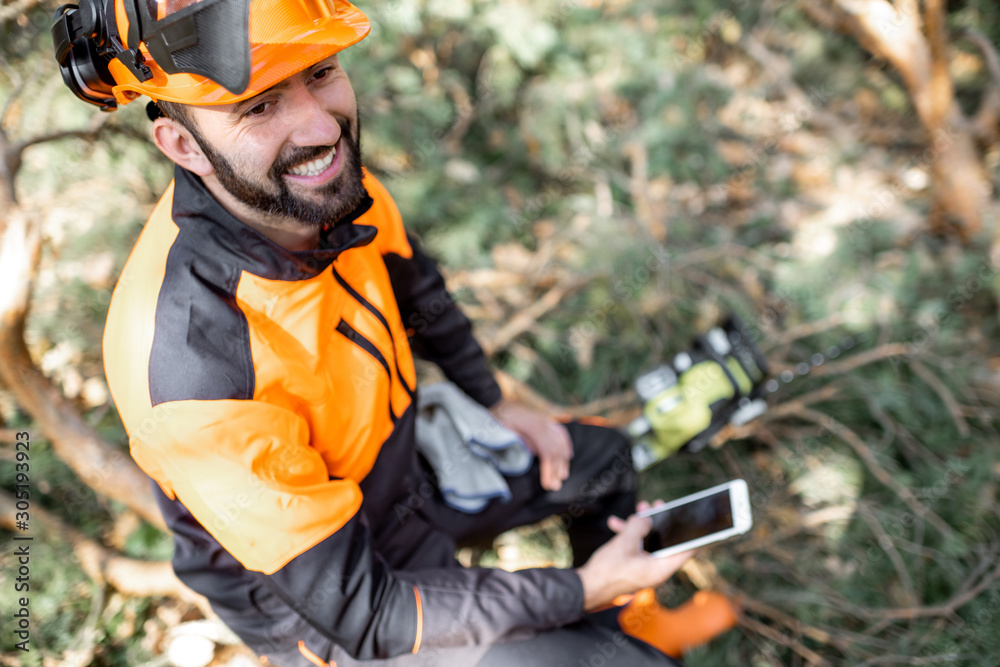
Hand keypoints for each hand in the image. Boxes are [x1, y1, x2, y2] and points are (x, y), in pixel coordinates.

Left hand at [490, 398, 572, 490]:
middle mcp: (544, 422)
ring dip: (563, 460)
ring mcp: (545, 420)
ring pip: (560, 442)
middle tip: (554, 486)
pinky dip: (566, 444)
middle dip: (556, 470)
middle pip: (556, 449)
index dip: (549, 471)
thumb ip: (518, 442)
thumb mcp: (503, 430)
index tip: (548, 485)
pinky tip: (568, 455)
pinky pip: (560, 432)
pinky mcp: (544, 419)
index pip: (547, 452)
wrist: (495, 400)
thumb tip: (532, 453)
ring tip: (562, 476)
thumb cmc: (496, 417)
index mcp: (534, 426)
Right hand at [577, 501, 693, 610]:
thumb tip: (647, 519)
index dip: (693, 535)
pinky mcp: (633, 568)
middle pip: (665, 542)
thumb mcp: (625, 541)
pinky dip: (629, 537)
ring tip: (636, 510)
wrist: (586, 588)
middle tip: (657, 506)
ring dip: (641, 526)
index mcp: (660, 568)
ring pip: (649, 543)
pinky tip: (616, 525)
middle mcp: (655, 571)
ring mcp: (644, 570)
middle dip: (659, 522)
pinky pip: (637, 549)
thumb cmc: (607, 570)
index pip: (685, 551)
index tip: (699, 523)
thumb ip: (639, 525)